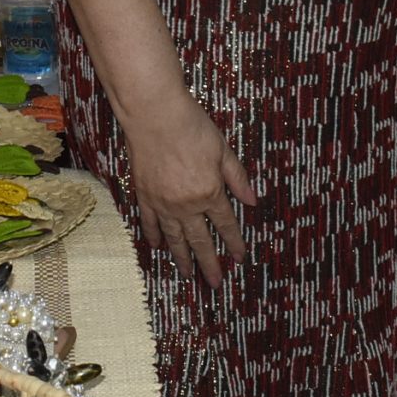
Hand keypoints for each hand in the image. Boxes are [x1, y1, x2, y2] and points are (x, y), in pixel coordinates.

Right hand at [123, 96, 256, 288]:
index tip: (240, 258)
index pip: (225, 225)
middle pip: (200, 240)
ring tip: (188, 274)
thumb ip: (237, 178)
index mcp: (209, 193)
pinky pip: (149, 223)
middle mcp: (186, 204)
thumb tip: (252, 201)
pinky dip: (155, 237)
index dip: (234, 242)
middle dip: (209, 263)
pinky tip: (158, 247)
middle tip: (215, 283)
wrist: (154, 114)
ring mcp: (162, 203)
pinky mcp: (143, 195)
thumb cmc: (192, 127)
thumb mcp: (223, 150)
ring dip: (182, 258)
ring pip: (174, 238)